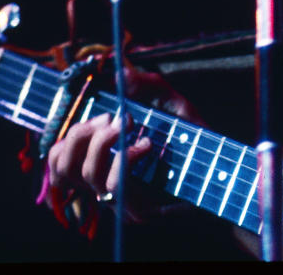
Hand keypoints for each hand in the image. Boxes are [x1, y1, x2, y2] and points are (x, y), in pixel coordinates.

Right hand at [39, 67, 198, 234]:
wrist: (225, 168)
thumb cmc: (194, 137)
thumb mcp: (172, 104)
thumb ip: (147, 85)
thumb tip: (119, 70)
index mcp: (103, 163)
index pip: (58, 156)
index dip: (68, 133)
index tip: (103, 113)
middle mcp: (104, 184)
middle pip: (61, 164)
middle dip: (83, 133)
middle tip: (116, 118)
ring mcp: (118, 201)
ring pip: (84, 173)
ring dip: (104, 142)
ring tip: (130, 127)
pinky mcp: (136, 211)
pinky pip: (114, 184)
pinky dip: (127, 158)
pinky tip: (148, 144)